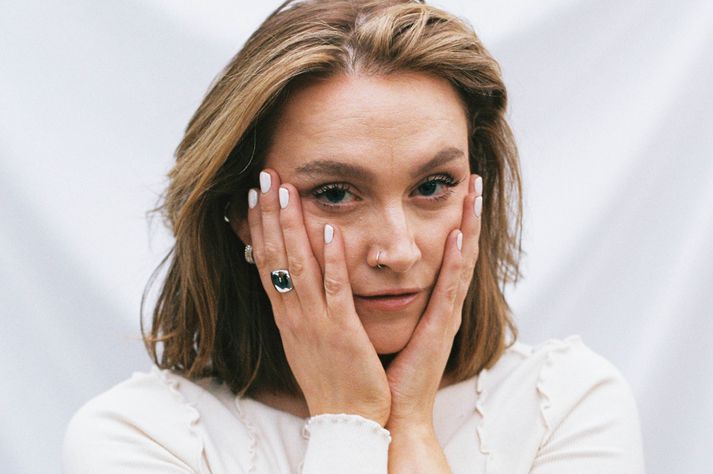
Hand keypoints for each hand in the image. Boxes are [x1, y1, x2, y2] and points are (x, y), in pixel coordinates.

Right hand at [247, 169, 390, 425]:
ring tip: (286, 189)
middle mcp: (292, 314)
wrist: (346, 421)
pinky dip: (330, 259)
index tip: (254, 195)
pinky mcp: (341, 331)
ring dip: (290, 225)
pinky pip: (334, 289)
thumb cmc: (331, 380)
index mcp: (285, 315)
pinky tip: (330, 230)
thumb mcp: (305, 340)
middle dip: (268, 214)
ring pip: (297, 265)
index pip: (265, 262)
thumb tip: (291, 283)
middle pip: (274, 256)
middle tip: (264, 177)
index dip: (258, 227)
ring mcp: (314, 321)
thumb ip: (299, 309)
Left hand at [385, 174, 482, 429]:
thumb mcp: (373, 324)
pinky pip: (447, 291)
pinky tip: (457, 235)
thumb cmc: (378, 373)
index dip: (450, 220)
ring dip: (469, 226)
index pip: (442, 253)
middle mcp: (440, 306)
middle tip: (472, 177)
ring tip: (474, 192)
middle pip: (458, 250)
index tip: (453, 188)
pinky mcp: (438, 332)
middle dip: (466, 213)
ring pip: (461, 262)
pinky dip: (454, 262)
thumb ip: (371, 297)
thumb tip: (351, 270)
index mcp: (426, 304)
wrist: (385, 416)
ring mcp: (443, 318)